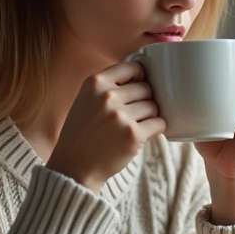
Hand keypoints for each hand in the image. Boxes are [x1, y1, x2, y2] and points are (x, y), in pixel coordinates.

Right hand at [46, 61, 164, 193]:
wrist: (75, 166)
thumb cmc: (84, 132)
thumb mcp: (87, 99)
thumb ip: (109, 86)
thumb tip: (144, 75)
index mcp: (95, 83)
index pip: (133, 67)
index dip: (140, 76)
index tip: (138, 86)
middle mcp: (107, 97)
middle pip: (146, 88)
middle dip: (144, 100)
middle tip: (133, 114)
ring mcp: (121, 116)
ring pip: (153, 106)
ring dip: (149, 116)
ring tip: (134, 125)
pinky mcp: (133, 135)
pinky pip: (159, 123)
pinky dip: (156, 129)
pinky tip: (143, 134)